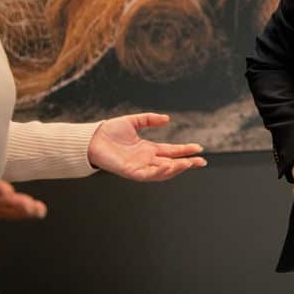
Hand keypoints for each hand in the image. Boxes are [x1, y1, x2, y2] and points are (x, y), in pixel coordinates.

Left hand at [87, 113, 206, 180]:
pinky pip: (148, 175)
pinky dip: (160, 172)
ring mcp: (139, 167)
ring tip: (189, 163)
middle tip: (201, 161)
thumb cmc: (109, 131)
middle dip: (187, 163)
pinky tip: (170, 167)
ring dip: (176, 169)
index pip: (171, 151)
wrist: (91, 138)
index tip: (198, 149)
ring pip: (162, 172)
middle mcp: (146, 160)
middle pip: (171, 163)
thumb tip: (167, 119)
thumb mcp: (133, 121)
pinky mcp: (130, 172)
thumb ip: (150, 119)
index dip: (185, 150)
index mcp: (148, 149)